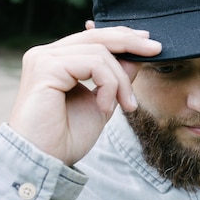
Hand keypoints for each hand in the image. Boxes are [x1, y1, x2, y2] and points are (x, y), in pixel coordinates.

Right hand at [8, 27, 161, 165]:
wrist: (44, 162)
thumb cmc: (66, 138)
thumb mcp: (102, 103)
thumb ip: (115, 79)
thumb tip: (136, 56)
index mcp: (56, 60)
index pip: (94, 38)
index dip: (122, 37)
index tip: (149, 44)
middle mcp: (46, 54)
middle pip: (98, 37)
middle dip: (131, 42)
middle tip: (156, 49)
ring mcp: (43, 58)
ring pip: (100, 52)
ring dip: (121, 80)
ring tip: (127, 105)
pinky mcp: (45, 66)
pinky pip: (93, 63)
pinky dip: (109, 85)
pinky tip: (105, 107)